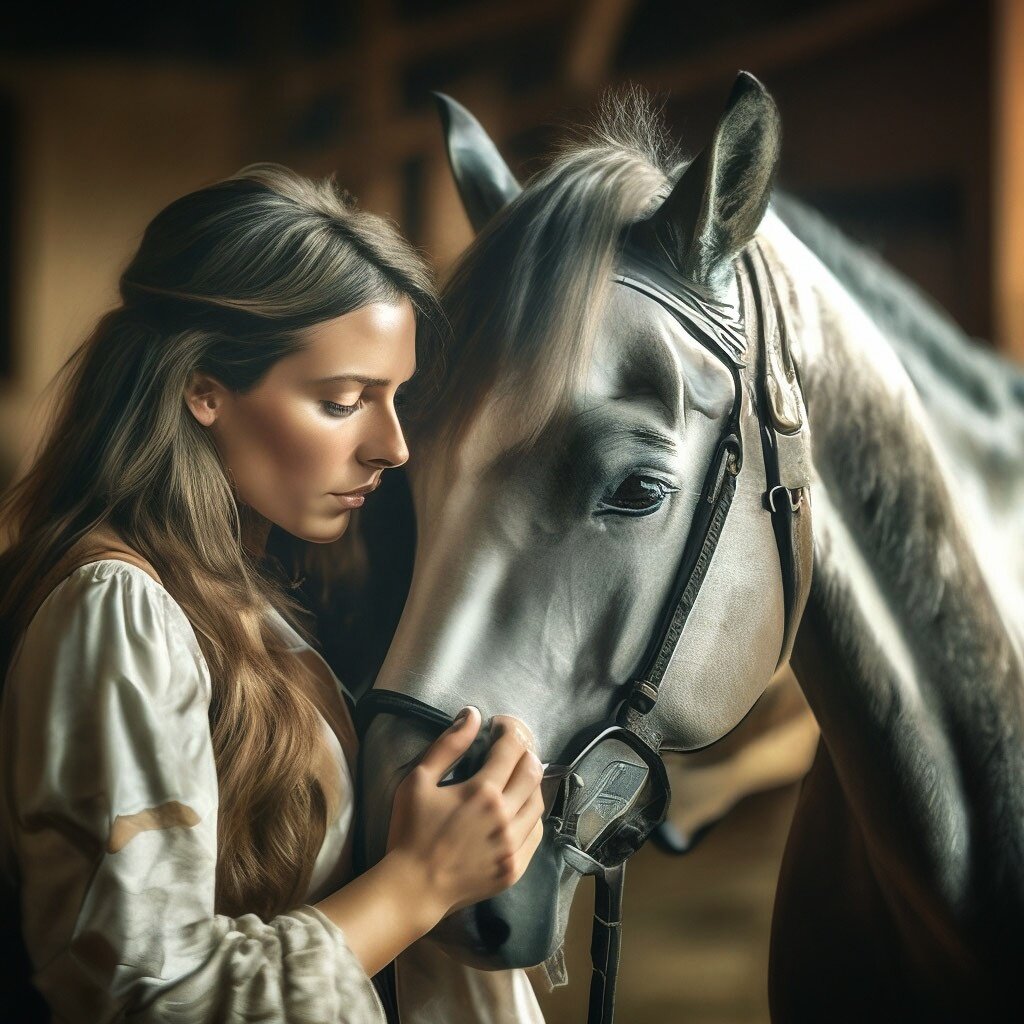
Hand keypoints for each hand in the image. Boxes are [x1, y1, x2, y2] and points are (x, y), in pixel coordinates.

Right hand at [385, 707, 544, 920]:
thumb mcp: (418, 781)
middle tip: (509, 750)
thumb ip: (448, 746)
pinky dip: (530, 815)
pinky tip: (516, 811)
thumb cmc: (411, 831)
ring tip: (513, 779)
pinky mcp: (515, 867)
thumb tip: (473, 715)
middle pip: (533, 771)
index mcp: (483, 792)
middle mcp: (506, 816)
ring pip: (538, 802)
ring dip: (530, 783)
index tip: (499, 726)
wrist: (414, 887)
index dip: (510, 730)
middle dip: (524, 753)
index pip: (512, 748)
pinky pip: (536, 833)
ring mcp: (513, 844)